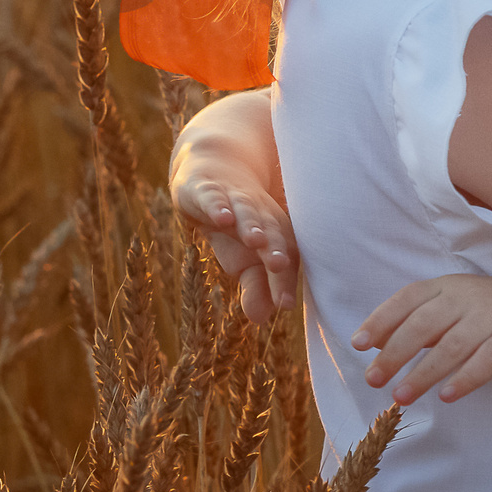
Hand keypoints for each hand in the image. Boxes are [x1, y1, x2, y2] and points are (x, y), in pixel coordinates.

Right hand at [172, 150, 299, 322]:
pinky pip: (213, 196)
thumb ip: (256, 287)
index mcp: (275, 235)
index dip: (283, 280)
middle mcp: (260, 217)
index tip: (285, 304)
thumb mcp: (245, 258)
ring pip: (246, 211)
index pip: (283, 258)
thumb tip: (261, 319)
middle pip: (271, 233)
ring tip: (256, 241)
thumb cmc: (237, 227)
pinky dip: (217, 206)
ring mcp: (234, 200)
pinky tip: (222, 219)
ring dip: (251, 225)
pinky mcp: (206, 188)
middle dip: (275, 249)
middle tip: (280, 266)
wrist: (214, 173)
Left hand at [352, 275, 491, 404]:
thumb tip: (377, 343)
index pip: (408, 298)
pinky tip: (448, 397)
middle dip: (394, 352)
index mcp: (452, 285)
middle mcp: (470, 297)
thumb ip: (426, 321)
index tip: (358, 344)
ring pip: (451, 346)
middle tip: (373, 379)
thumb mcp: (463, 307)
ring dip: (423, 373)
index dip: (381, 319)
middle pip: (424, 324)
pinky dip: (465, 378)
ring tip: (401, 397)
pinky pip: (487, 361)